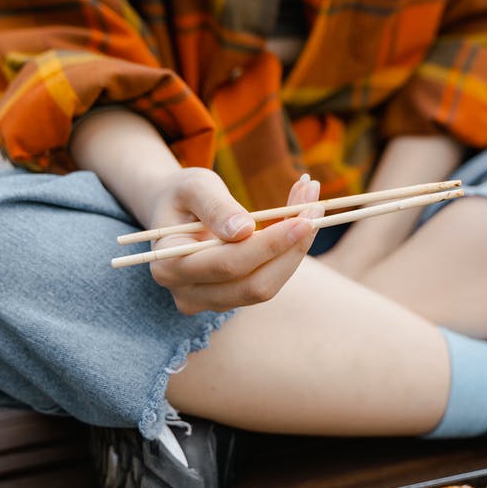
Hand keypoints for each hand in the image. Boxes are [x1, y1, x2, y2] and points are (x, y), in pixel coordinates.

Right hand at [146, 168, 321, 313]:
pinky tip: (302, 220)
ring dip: (296, 248)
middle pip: (253, 285)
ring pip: (267, 286)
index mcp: (169, 266)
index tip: (305, 217)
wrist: (176, 212)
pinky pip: (269, 280)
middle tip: (316, 207)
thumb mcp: (194, 186)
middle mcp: (188, 294)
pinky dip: (289, 251)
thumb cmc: (183, 195)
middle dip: (292, 248)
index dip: (270, 244)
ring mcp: (211, 301)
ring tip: (312, 205)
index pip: (228, 264)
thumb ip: (215, 206)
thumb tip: (244, 231)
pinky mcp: (233, 298)